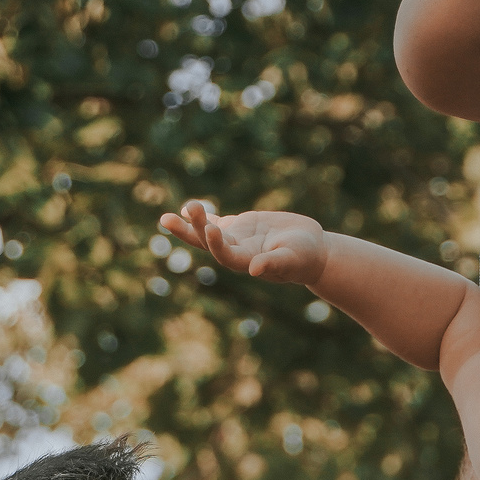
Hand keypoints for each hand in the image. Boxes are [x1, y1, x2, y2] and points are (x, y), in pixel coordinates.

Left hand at [159, 200, 326, 285]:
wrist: (312, 251)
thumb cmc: (305, 258)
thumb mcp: (292, 260)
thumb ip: (274, 264)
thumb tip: (254, 270)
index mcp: (247, 262)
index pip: (225, 255)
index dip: (215, 243)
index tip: (210, 228)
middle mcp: (237, 252)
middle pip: (206, 243)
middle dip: (189, 231)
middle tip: (167, 219)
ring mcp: (236, 240)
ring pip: (206, 232)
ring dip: (189, 223)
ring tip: (170, 214)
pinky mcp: (240, 228)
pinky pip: (216, 222)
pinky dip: (202, 217)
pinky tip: (186, 209)